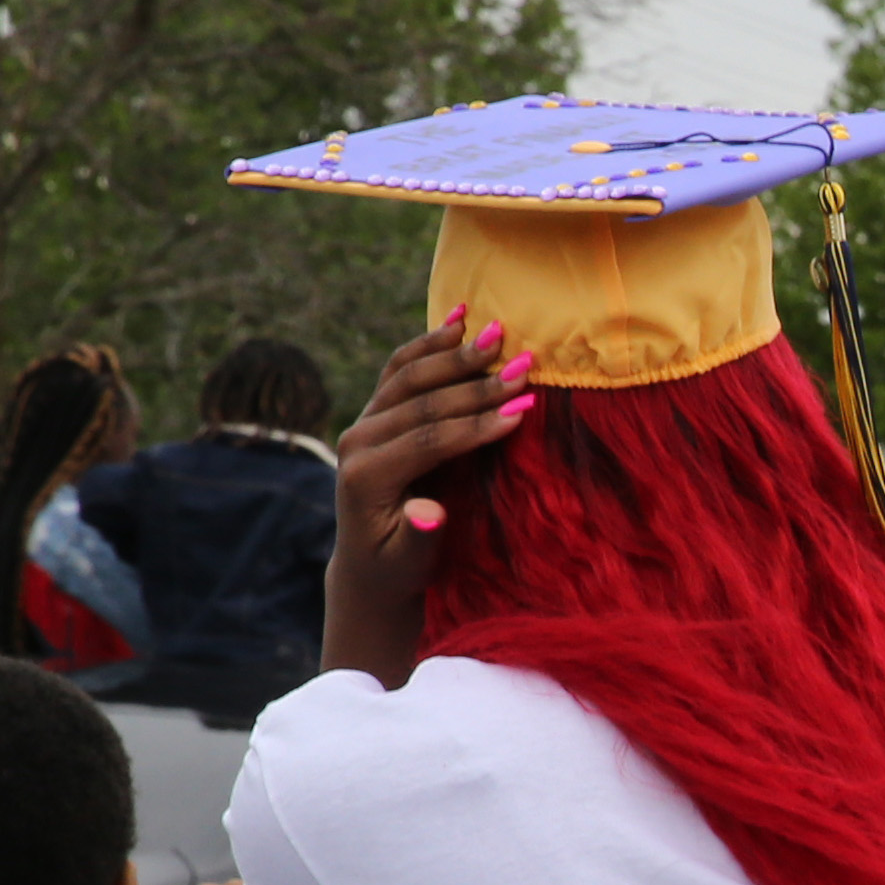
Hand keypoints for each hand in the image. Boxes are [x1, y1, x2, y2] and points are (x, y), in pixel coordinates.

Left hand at [325, 307, 531, 685]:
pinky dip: (428, 341)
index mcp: (364, 476)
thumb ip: (419, 536)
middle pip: (420, 401)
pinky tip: (459, 317)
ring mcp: (364, 420)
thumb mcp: (409, 562)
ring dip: (457, 355)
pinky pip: (399, 367)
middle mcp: (357, 440)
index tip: (524, 413)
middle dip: (477, 385)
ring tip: (501, 335)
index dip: (475, 426)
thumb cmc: (400, 567)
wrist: (369, 562)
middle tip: (527, 368)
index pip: (427, 440)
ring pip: (408, 376)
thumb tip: (431, 512)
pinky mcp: (375, 410)